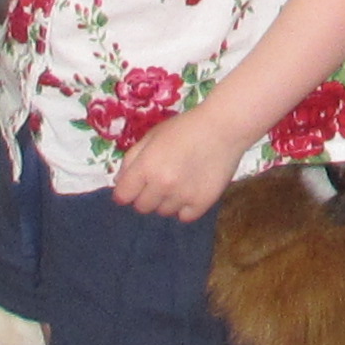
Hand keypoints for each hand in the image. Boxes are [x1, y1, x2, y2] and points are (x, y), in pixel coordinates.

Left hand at [109, 106, 235, 221]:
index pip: (122, 196)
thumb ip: (131, 159)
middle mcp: (162, 185)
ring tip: (179, 182)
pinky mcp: (202, 203)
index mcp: (146, 167)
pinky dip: (184, 207)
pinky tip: (190, 191)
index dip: (127, 190)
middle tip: (160, 180)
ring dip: (166, 201)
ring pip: (163, 212)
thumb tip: (120, 183)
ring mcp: (183, 196)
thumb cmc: (185, 127)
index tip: (134, 186)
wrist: (224, 127)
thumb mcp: (153, 135)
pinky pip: (184, 217)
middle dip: (146, 195)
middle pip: (142, 207)